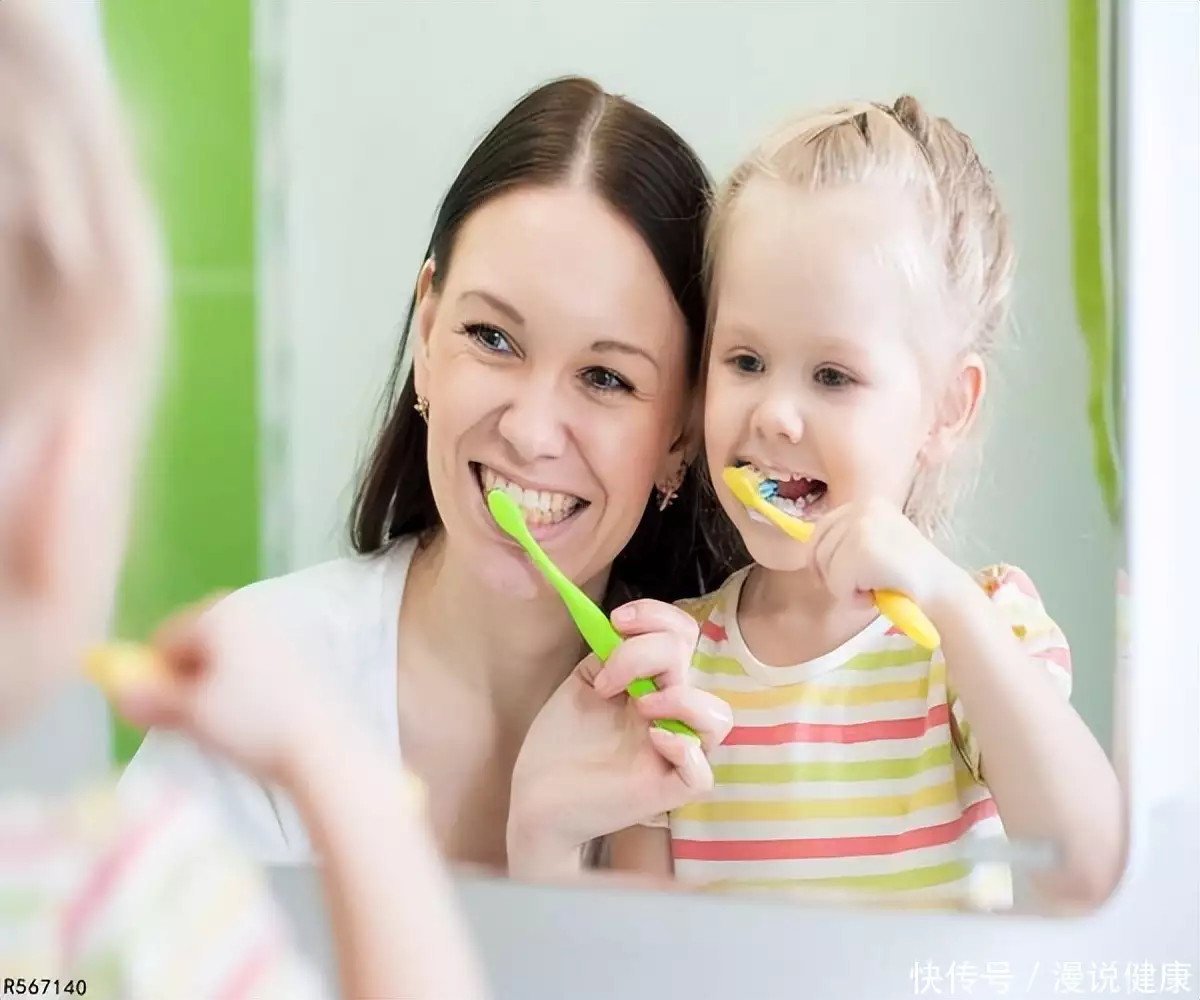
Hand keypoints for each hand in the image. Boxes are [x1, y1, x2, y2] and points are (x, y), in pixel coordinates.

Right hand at [112, 594, 336, 785]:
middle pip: (195, 646)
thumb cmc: (253, 723)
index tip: (162, 714)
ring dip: (214, 690)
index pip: (164, 641)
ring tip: (231, 724)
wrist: (323, 742)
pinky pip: (252, 669)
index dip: (155, 680)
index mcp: (217, 612)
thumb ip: (148, 699)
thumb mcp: (189, 714)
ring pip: (223, 661)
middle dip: (186, 682)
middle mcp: (249, 609)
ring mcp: (277, 629)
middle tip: (197, 721)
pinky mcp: (299, 654)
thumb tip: (119, 692)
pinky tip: (257, 720)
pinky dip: (243, 691)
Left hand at [508, 599, 731, 875]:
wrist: (536, 792)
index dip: (659, 617)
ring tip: (638, 707)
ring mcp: (673, 752)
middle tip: (605, 681)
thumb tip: (625, 625)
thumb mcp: (586, 681)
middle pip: (691, 662)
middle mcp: (671, 714)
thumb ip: (611, 653)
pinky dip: (683, 749)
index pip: (684, 635)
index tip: (617, 621)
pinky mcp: (666, 790)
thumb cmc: (562, 739)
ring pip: (718, 717)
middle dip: (644, 654)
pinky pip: (701, 772)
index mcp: (655, 683)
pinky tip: (652, 739)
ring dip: (680, 699)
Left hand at [807, 498, 968, 609]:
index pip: (822, 527)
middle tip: (860, 588)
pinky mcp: (862, 549)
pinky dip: (851, 599)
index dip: (819, 556)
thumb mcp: (877, 544)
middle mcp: (863, 508)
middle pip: (817, 547)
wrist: (942, 590)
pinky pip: (837, 583)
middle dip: (831, 575)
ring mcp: (862, 526)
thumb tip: (810, 555)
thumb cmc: (908, 575)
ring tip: (873, 590)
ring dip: (844, 589)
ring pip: (825, 566)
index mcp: (868, 503)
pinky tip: (875, 596)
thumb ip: (848, 541)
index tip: (829, 576)